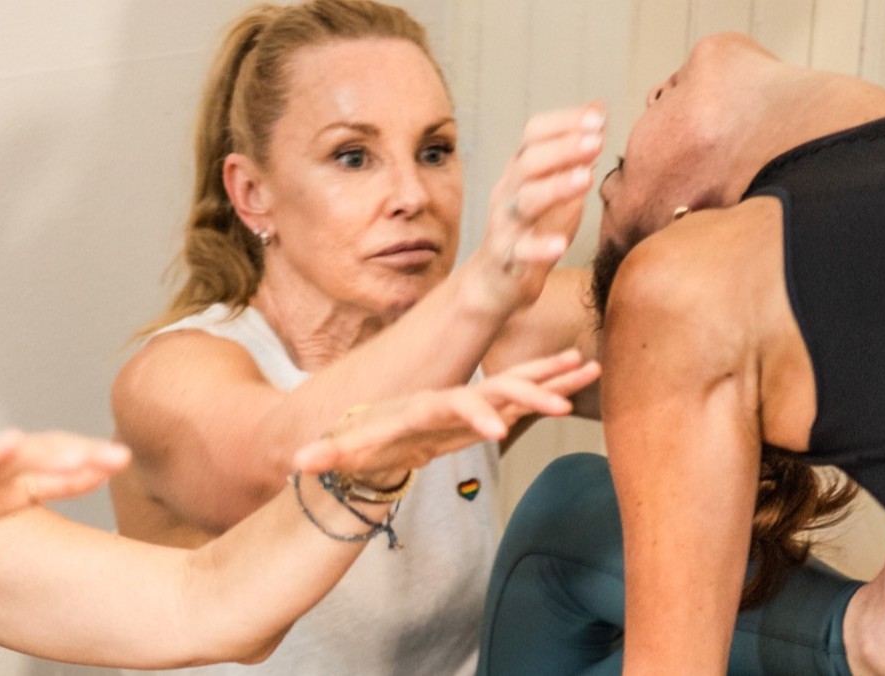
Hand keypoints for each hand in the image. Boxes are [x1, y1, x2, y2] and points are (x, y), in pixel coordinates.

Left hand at [291, 349, 599, 483]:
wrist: (377, 424)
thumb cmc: (363, 438)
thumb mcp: (342, 449)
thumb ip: (324, 455)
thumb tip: (296, 461)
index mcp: (425, 407)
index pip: (451, 407)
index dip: (472, 415)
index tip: (496, 431)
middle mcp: (453, 396)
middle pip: (494, 389)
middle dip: (527, 394)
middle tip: (563, 405)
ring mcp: (473, 400)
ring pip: (517, 383)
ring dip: (551, 378)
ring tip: (588, 365)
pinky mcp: (488, 407)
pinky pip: (526, 391)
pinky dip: (555, 382)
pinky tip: (585, 369)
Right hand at [469, 103, 606, 306]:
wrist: (495, 283)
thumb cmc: (532, 230)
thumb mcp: (554, 185)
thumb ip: (574, 152)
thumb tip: (598, 108)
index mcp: (522, 170)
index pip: (534, 134)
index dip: (564, 123)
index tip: (598, 118)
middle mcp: (509, 192)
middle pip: (529, 162)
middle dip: (563, 148)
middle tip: (596, 141)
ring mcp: (505, 225)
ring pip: (525, 201)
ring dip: (555, 187)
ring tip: (585, 178)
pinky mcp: (507, 260)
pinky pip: (520, 252)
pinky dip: (539, 248)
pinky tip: (560, 245)